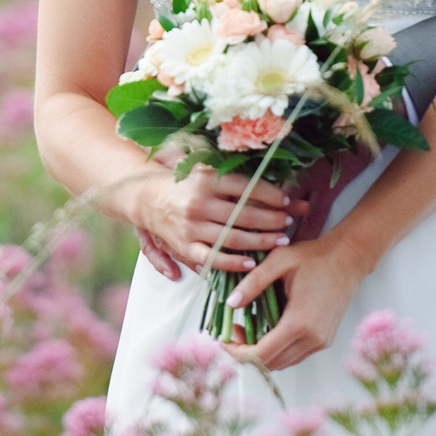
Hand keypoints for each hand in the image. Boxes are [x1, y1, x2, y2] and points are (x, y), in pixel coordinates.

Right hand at [127, 165, 307, 276]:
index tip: (287, 200)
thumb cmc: (185, 184)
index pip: (246, 186)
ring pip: (234, 237)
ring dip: (261, 241)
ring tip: (280, 241)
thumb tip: (271, 184)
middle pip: (244, 214)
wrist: (147, 198)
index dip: (270, 194)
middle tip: (288, 222)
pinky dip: (233, 263)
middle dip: (272, 219)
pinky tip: (251, 263)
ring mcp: (191, 226)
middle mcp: (199, 202)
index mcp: (206, 179)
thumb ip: (234, 179)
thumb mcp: (205, 172)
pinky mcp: (185, 246)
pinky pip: (213, 258)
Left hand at [219, 230, 371, 372]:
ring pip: (283, 362)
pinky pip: (295, 355)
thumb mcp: (279, 261)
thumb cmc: (315, 257)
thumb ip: (252, 283)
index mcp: (299, 322)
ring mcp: (321, 342)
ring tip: (249, 328)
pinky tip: (269, 328)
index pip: (261, 355)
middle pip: (271, 364)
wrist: (349, 258)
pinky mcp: (325, 340)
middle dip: (246, 353)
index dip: (238, 353)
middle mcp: (312, 338)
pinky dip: (277, 349)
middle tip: (234, 331)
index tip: (224, 340)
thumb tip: (230, 304)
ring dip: (262, 353)